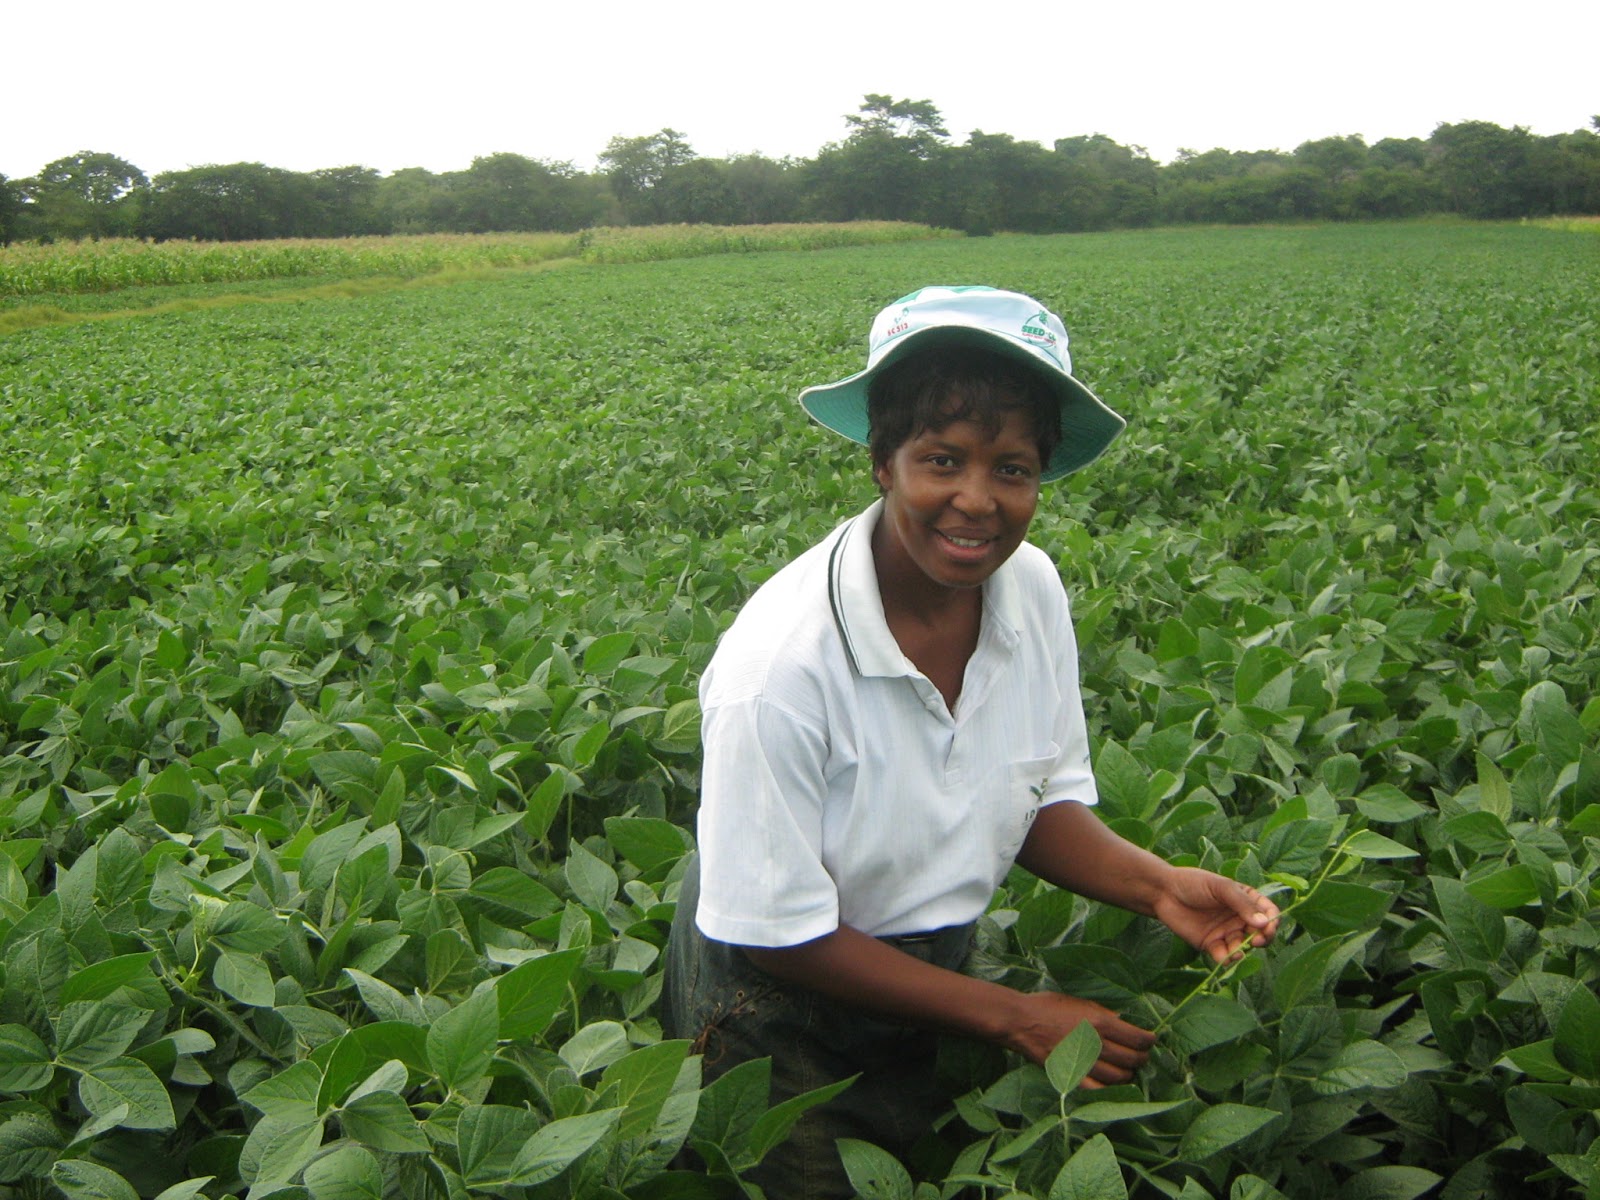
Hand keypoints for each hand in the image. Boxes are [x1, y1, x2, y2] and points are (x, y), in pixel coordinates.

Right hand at [1005, 992, 1155, 1086]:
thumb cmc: (1049, 1006)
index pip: (1138, 1038)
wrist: (1021, 1021)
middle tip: (1141, 1056)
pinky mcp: (1071, 1077)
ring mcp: (1084, 1063)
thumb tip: (1125, 1025)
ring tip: (1127, 1070)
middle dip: (1141, 1059)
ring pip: (1119, 1078)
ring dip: (1128, 1075)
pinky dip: (1109, 1089)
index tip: (1150, 1040)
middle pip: (1132, 1059)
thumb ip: (1104, 1014)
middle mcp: (1096, 1044)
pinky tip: (1111, 1084)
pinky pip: (1098, 1090)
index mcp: (1100, 1022)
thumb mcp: (1080, 1002)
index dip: (1149, 1041)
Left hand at [1153, 868, 1279, 962]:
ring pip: (1243, 946)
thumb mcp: (1221, 887)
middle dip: (1263, 939)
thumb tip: (1265, 923)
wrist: (1164, 892)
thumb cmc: (1193, 883)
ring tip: (1237, 949)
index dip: (1272, 920)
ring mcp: (1226, 932)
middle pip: (1260, 933)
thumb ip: (1242, 904)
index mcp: (1245, 900)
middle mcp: (1239, 918)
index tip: (1270, 925)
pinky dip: (1227, 959)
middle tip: (1258, 940)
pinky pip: (1224, 955)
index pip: (1268, 912)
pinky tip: (1226, 957)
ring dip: (1243, 950)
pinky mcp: (1211, 944)